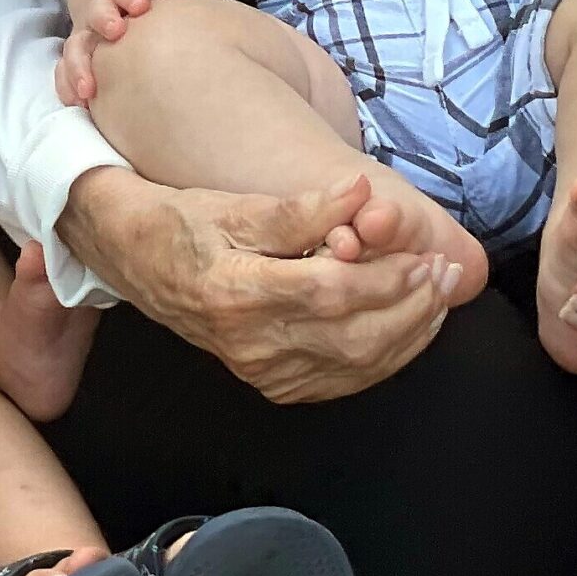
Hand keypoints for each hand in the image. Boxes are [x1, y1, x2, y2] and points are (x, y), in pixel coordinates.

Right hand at [56, 0, 223, 105]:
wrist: (114, 2)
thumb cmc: (146, 0)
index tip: (140, 5)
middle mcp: (99, 14)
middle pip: (95, 13)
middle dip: (102, 21)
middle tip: (115, 32)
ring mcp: (86, 38)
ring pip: (75, 48)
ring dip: (79, 66)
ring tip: (89, 89)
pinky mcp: (77, 60)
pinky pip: (63, 72)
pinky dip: (67, 86)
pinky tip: (77, 104)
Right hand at [58, 165, 460, 403]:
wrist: (132, 257)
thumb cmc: (182, 221)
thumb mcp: (233, 203)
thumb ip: (301, 207)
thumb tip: (359, 193)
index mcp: (235, 292)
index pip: (332, 293)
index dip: (387, 277)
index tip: (424, 255)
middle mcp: (247, 342)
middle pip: (353, 336)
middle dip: (411, 306)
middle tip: (444, 274)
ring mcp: (258, 368)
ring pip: (355, 364)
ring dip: (408, 333)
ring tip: (437, 297)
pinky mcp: (270, 382)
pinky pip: (342, 380)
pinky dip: (384, 358)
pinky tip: (405, 329)